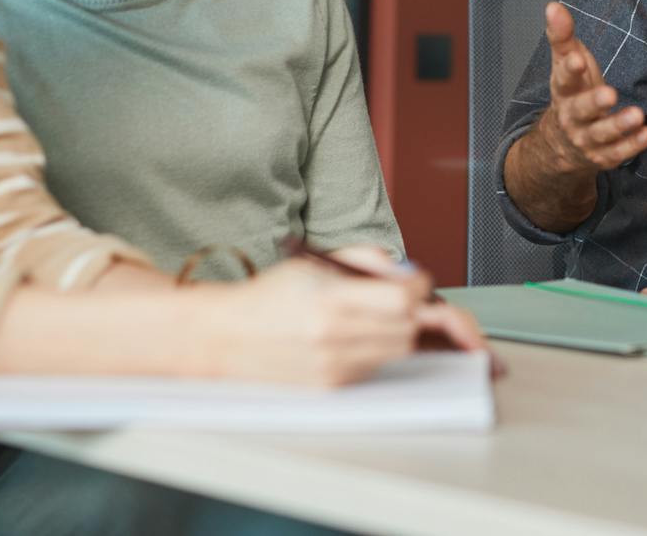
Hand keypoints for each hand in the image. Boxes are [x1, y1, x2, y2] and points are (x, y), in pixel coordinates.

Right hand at [211, 258, 432, 386]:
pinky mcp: (332, 386)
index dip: (419, 287)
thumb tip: (408, 273)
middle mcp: (333, 337)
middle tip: (402, 297)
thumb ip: (366, 261)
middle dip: (413, 309)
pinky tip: (354, 335)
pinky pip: (377, 366)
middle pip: (408, 328)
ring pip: (398, 349)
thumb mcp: (316, 263)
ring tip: (374, 314)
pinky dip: (377, 348)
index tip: (416, 281)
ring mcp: (333, 366)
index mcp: (330, 300)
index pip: (403, 299)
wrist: (227, 336)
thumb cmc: (271, 295)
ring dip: (397, 329)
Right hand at [532, 1, 646, 175]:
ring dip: (619, 125)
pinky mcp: (603, 155)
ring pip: (602, 135)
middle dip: (594, 103)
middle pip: (581, 110)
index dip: (570, 69)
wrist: (562, 143)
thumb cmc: (572, 92)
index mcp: (563, 91)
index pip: (564, 79)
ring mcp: (587, 138)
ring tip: (637, 115)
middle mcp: (572, 116)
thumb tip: (553, 5)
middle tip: (610, 94)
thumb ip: (562, 36)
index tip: (577, 59)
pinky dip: (632, 145)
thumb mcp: (565, 63)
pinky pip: (617, 153)